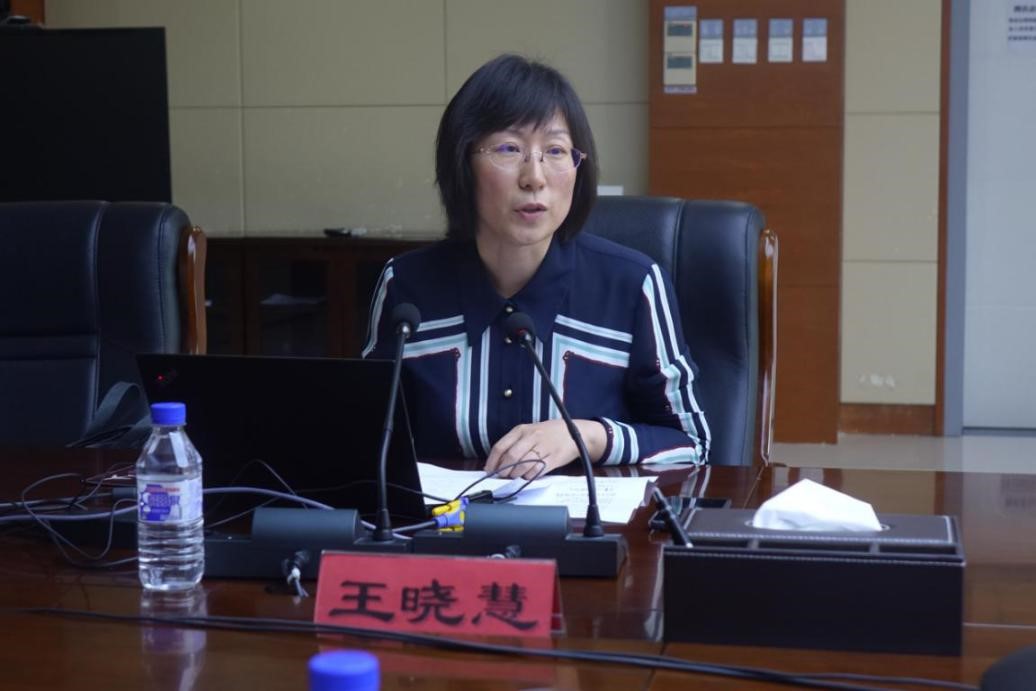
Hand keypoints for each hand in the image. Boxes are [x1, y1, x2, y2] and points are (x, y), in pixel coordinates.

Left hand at [484, 419, 606, 479]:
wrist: (575, 432)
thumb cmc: (548, 433)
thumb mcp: (529, 432)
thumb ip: (514, 444)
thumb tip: (497, 463)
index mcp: (521, 430)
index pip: (500, 446)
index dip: (492, 461)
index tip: (488, 471)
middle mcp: (531, 437)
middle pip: (511, 457)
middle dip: (504, 470)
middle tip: (502, 476)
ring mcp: (543, 447)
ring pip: (523, 465)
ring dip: (516, 475)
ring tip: (515, 476)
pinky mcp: (553, 458)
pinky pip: (537, 471)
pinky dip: (529, 476)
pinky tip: (528, 475)